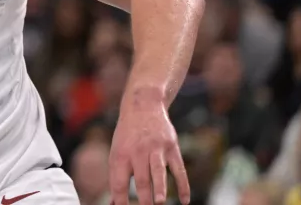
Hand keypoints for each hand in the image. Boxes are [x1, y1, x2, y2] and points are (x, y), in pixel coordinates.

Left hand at [109, 89, 189, 204]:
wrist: (143, 105)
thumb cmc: (128, 135)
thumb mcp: (117, 151)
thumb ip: (118, 177)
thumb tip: (115, 203)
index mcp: (121, 155)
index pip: (119, 181)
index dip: (121, 199)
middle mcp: (137, 152)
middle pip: (141, 179)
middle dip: (143, 198)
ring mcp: (156, 149)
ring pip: (158, 172)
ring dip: (160, 189)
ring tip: (159, 203)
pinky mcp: (171, 147)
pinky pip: (179, 169)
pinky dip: (183, 185)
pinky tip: (185, 200)